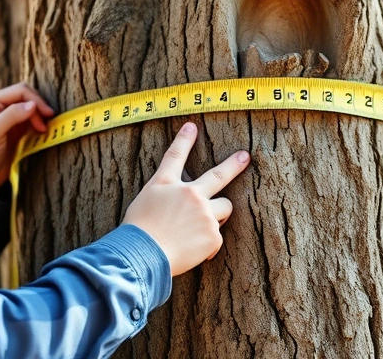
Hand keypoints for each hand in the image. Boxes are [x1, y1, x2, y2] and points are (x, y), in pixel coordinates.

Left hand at [0, 83, 54, 195]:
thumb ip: (12, 116)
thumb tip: (33, 104)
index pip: (20, 91)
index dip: (36, 100)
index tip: (48, 115)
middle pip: (27, 97)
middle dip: (39, 108)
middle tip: (46, 125)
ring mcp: (9, 116)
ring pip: (32, 107)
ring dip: (40, 117)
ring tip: (44, 131)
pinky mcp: (16, 127)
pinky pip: (32, 119)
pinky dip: (39, 124)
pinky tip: (41, 133)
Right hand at [122, 122, 248, 275]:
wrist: (142, 254)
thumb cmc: (137, 231)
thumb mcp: (143, 203)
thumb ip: (164, 198)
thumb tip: (178, 203)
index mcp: (166, 184)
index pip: (175, 156)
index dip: (184, 140)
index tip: (191, 127)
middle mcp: (189, 194)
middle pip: (218, 174)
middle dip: (234, 164)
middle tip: (245, 157)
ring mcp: (204, 213)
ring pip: (224, 208)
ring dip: (217, 215)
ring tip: (197, 229)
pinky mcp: (213, 235)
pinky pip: (216, 237)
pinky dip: (207, 244)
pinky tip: (191, 251)